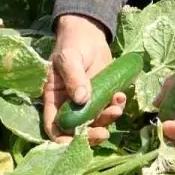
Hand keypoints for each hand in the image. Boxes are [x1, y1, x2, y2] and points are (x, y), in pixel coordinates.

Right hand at [43, 14, 125, 144]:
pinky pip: (109, 108)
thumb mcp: (69, 57)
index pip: (54, 126)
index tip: (77, 142)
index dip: (62, 140)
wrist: (89, 32)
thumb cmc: (72, 44)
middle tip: (104, 132)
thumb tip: (81, 99)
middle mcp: (69, 105)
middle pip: (77, 130)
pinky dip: (116, 106)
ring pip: (96, 122)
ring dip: (107, 120)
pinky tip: (121, 96)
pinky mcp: (102, 96)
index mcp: (54, 99)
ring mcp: (87, 102)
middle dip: (91, 135)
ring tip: (117, 108)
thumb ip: (74, 77)